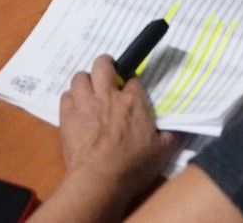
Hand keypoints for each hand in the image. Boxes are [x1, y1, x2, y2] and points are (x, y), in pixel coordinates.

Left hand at [57, 56, 172, 212]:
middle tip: (109, 75)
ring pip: (80, 77)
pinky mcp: (67, 115)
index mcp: (133, 101)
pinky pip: (66, 96)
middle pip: (103, 64)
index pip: (133, 79)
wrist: (98, 180)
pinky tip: (77, 109)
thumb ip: (170, 136)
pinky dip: (72, 99)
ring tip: (90, 93)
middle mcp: (107, 95)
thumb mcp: (161, 152)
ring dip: (86, 82)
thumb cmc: (132, 166)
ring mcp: (84, 103)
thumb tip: (176, 130)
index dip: (132, 85)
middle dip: (106, 65)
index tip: (132, 94)